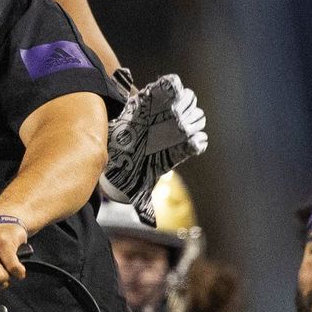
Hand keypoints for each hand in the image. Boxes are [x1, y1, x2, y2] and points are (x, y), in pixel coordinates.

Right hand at [102, 73, 207, 225]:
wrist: (117, 137)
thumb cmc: (130, 163)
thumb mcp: (136, 185)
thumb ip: (143, 204)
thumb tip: (149, 225)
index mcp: (176, 148)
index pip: (195, 143)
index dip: (194, 141)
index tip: (190, 141)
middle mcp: (176, 128)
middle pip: (195, 119)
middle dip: (189, 120)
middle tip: (176, 123)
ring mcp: (168, 110)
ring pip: (187, 102)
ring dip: (183, 103)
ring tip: (172, 106)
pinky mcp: (157, 95)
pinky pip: (171, 86)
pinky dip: (171, 86)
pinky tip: (166, 90)